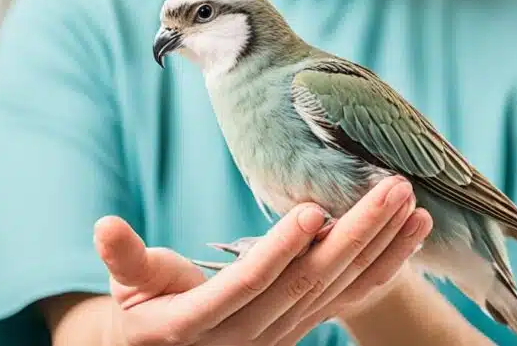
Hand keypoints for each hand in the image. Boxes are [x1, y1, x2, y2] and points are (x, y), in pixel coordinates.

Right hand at [93, 175, 431, 345]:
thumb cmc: (142, 312)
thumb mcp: (127, 288)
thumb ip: (124, 260)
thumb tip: (103, 227)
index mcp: (201, 324)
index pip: (250, 284)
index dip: (281, 249)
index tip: (312, 210)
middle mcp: (251, 334)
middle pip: (311, 282)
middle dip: (356, 233)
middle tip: (390, 185)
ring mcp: (285, 332)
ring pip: (340, 289)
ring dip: (380, 244)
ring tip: (411, 201)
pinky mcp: (306, 325)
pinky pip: (353, 297)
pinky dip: (386, 264)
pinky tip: (414, 233)